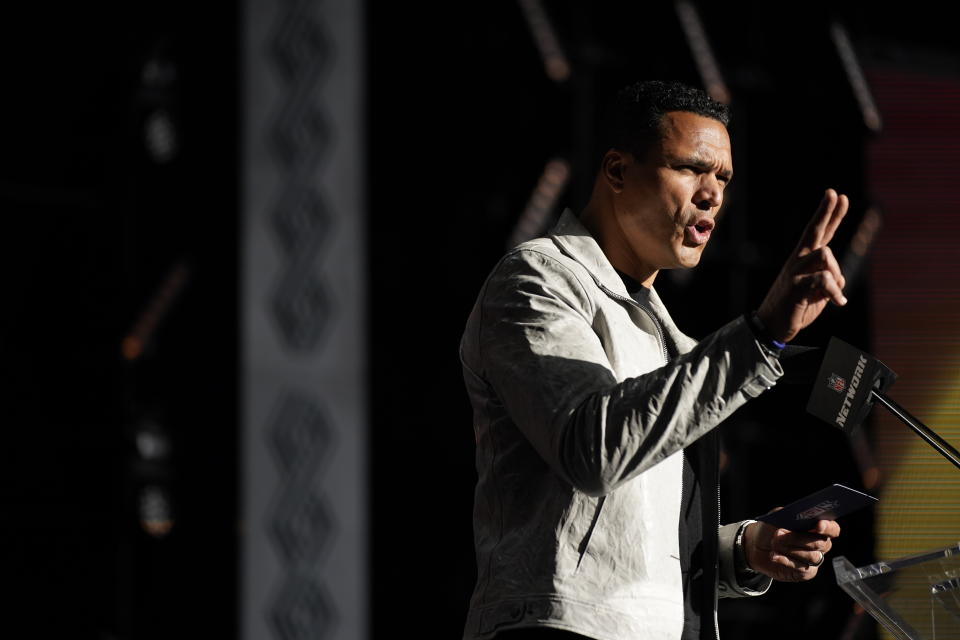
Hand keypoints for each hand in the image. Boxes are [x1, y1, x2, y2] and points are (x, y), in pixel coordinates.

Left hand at [742, 515, 839, 581]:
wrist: (756, 545)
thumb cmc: (771, 527)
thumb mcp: (777, 516)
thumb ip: (788, 514)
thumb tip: (795, 518)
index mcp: (818, 528)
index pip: (833, 529)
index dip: (828, 528)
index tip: (818, 525)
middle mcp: (820, 545)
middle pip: (821, 543)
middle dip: (799, 538)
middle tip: (779, 533)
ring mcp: (814, 560)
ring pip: (812, 557)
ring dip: (790, 549)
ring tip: (774, 543)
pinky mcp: (804, 573)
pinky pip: (801, 569)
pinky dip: (786, 561)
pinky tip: (774, 555)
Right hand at [757, 188, 848, 342]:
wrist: (772, 325)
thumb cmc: (795, 307)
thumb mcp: (817, 292)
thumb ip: (829, 280)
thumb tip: (839, 278)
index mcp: (804, 260)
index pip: (819, 233)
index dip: (830, 214)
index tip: (838, 195)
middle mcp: (798, 261)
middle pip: (814, 231)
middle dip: (826, 211)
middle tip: (835, 193)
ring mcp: (796, 271)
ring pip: (825, 254)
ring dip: (836, 273)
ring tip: (835, 293)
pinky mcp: (797, 286)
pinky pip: (824, 279)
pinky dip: (835, 292)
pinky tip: (838, 303)